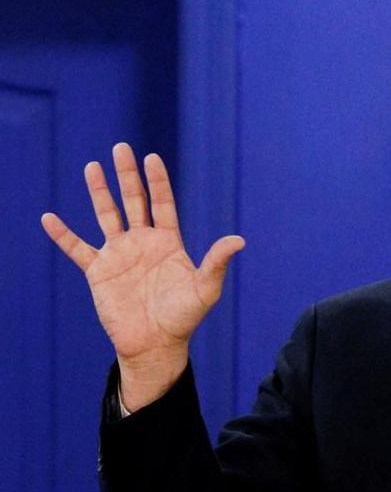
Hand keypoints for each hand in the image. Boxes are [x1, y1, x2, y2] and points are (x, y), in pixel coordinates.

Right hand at [41, 143, 243, 409]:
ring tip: (92, 166)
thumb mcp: (205, 288)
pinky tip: (49, 218)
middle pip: (133, 201)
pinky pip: (77, 249)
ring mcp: (119, 255)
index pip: (161, 204)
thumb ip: (217, 262)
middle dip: (127, 175)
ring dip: (99, 192)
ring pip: (106, 215)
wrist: (156, 344)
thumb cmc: (184, 317)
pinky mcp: (99, 272)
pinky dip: (63, 235)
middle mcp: (142, 243)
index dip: (157, 181)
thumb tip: (240, 240)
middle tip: (121, 148)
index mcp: (168, 242)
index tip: (151, 158)